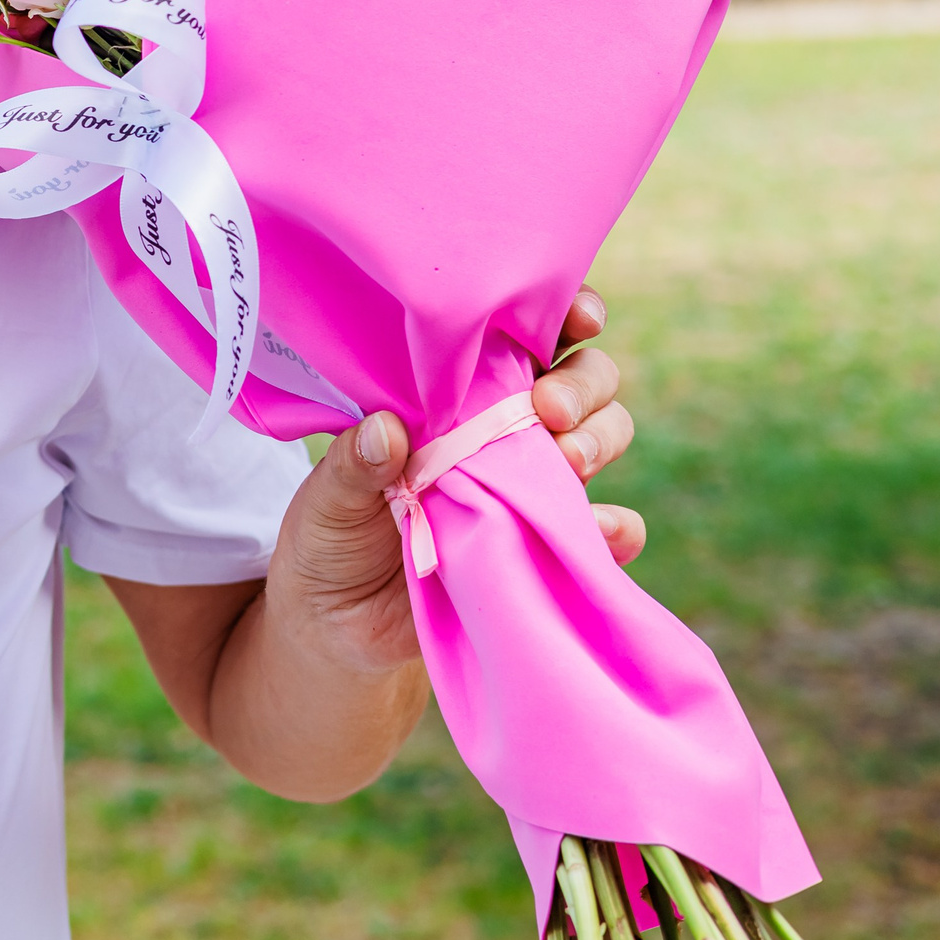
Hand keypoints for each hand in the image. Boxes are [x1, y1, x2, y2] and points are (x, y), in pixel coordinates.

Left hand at [268, 286, 641, 676]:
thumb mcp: (325, 498)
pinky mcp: (549, 545)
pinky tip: (599, 530)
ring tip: (566, 462)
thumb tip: (387, 430)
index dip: (563, 313)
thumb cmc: (330, 536)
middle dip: (582, 382)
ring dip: (599, 440)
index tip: (579, 318)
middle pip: (582, 378)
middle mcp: (505, 427)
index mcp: (455, 393)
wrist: (340, 626)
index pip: (522, 333)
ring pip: (604, 435)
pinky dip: (614, 528)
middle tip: (548, 408)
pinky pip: (608, 531)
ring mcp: (533, 484)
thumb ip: (352, 464)